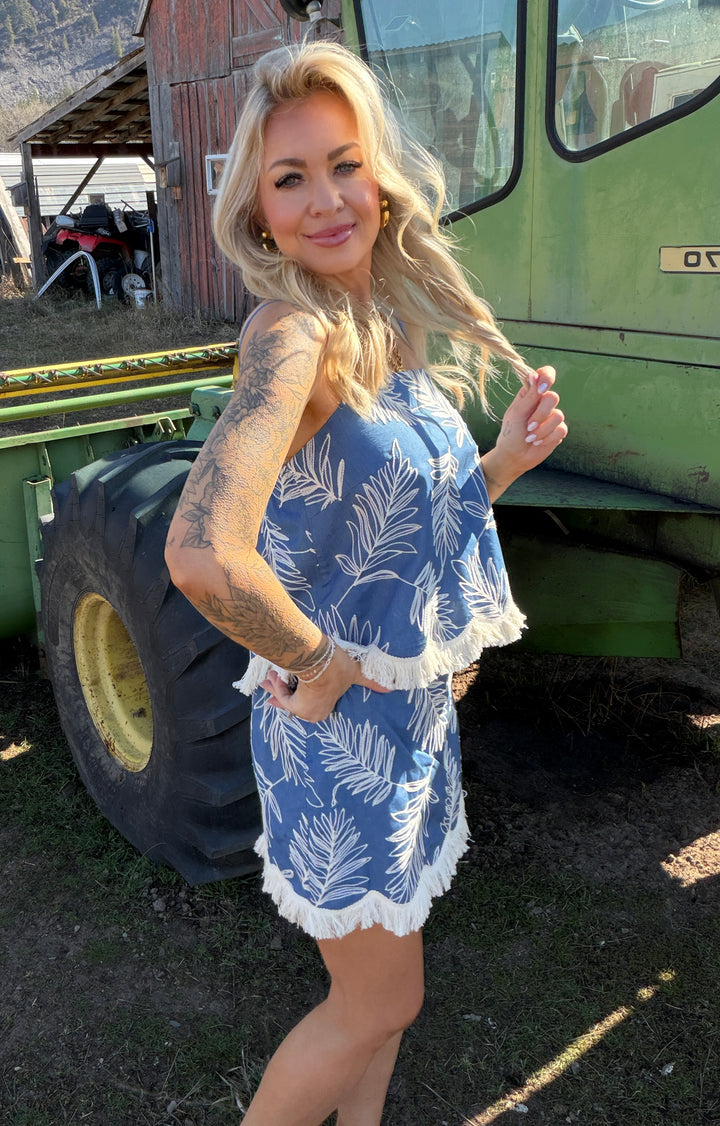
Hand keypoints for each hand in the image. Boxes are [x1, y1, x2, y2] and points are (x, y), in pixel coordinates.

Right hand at [260, 645, 390, 722]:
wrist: (322, 664)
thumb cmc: (338, 667)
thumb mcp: (355, 672)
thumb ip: (369, 679)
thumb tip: (392, 688)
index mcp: (327, 707)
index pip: (308, 706)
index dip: (298, 696)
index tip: (288, 687)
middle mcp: (315, 713)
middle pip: (294, 702)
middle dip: (281, 692)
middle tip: (270, 682)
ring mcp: (304, 710)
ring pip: (286, 698)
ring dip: (276, 688)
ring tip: (268, 678)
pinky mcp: (294, 705)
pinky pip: (282, 697)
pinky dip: (277, 686)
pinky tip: (273, 675)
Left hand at [481, 365, 566, 500]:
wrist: (515, 457)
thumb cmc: (511, 433)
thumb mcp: (517, 413)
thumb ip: (529, 395)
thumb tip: (535, 375)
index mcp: (531, 393)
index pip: (545, 375)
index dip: (547, 378)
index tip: (542, 389)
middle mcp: (543, 402)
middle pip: (553, 397)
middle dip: (540, 415)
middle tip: (528, 426)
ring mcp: (552, 416)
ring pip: (559, 415)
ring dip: (542, 430)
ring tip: (530, 438)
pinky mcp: (558, 430)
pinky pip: (562, 428)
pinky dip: (548, 437)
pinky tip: (538, 442)